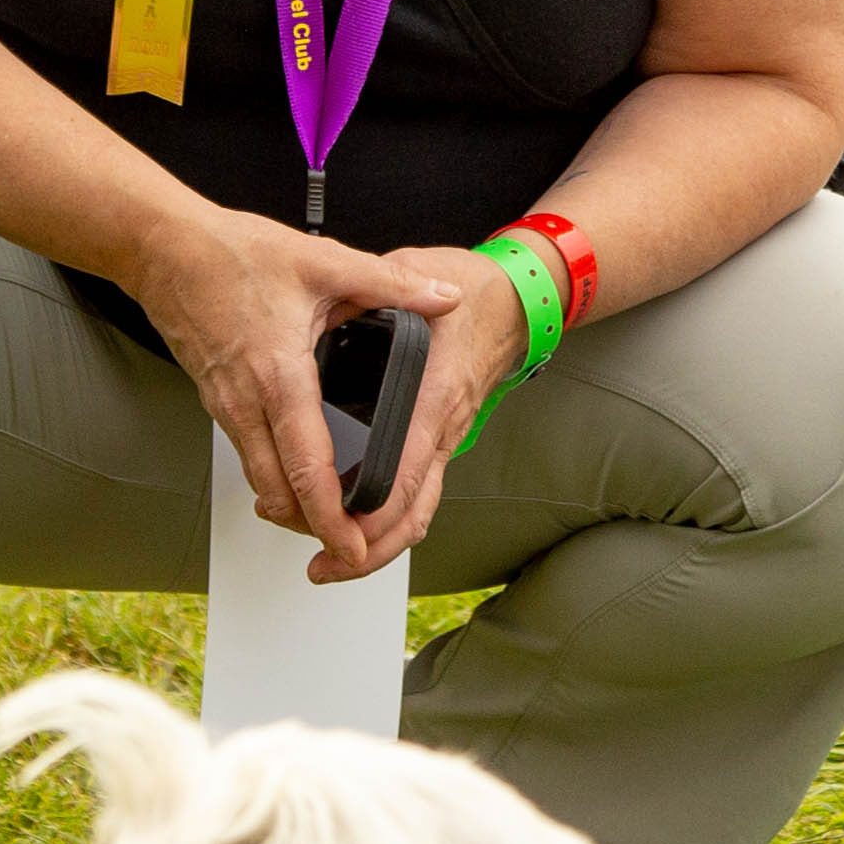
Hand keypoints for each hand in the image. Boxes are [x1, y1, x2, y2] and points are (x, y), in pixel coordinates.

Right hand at [121, 205, 464, 579]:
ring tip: (329, 520)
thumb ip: (391, 284)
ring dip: (292, 506)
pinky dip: (274, 477)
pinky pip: (247, 454)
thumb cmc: (231, 253)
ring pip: (259, 479)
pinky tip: (298, 475)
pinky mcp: (216, 400)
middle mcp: (246, 402)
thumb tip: (444, 297)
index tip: (353, 547)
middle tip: (350, 548)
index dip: (330, 515)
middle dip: (314, 528)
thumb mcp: (323, 262)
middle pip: (277, 492)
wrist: (162, 248)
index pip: (306, 466)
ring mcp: (226, 405)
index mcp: (280, 375)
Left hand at [343, 241, 538, 564]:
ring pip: (419, 510)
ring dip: (378, 545)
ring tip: (332, 562)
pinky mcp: (440, 441)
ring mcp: (446, 438)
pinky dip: (388, 521)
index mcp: (436, 394)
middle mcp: (444, 427)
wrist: (516, 300)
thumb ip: (376, 290)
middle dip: (370, 550)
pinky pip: (418, 493)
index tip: (341, 532)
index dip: (375, 510)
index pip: (407, 469)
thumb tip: (335, 295)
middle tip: (327, 567)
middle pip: (415, 511)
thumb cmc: (472, 293)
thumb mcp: (416, 277)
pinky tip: (356, 528)